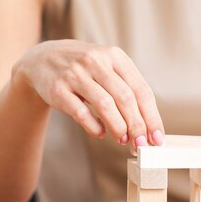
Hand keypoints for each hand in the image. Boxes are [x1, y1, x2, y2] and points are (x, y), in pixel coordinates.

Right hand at [14, 39, 164, 147]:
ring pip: (105, 104)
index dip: (151, 117)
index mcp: (115, 56)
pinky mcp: (58, 89)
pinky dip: (93, 126)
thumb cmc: (85, 70)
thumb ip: (127, 91)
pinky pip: (80, 112)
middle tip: (141, 145)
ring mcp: (75, 74)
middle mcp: (96, 61)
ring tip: (122, 140)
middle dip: (137, 125)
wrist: (43, 59)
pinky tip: (100, 133)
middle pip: (125, 98)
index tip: (157, 138)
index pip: (141, 90)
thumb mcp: (108, 69)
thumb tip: (147, 127)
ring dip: (118, 127)